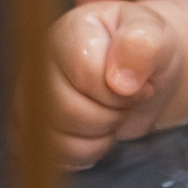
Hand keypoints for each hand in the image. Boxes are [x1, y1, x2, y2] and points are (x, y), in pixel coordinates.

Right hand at [48, 0, 184, 166]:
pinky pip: (57, 155)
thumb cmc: (144, 49)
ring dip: (100, 133)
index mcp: (70, 32)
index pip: (85, 73)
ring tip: (113, 111)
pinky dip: (88, 150)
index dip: (120, 90)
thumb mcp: (155, 35)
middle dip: (111, 113)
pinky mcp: (34, 128)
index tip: (141, 83)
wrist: (144, 73)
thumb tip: (120, 82)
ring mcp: (32, 98)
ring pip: (58, 137)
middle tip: (128, 100)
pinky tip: (101, 129)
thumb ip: (142, 46)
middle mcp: (41, 63)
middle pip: (66, 109)